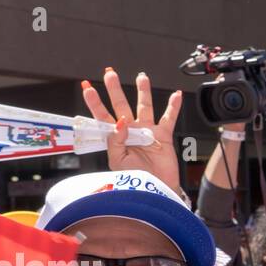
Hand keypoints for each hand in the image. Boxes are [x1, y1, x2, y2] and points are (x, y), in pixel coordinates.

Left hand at [81, 68, 183, 194]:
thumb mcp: (118, 162)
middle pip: (121, 105)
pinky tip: (176, 95)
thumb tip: (120, 121)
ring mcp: (147, 132)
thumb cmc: (135, 181)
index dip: (95, 103)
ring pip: (144, 107)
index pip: (103, 117)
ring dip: (143, 91)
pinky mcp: (163, 136)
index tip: (88, 88)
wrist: (156, 192)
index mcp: (116, 138)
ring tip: (142, 77)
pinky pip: (169, 118)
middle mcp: (130, 131)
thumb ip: (116, 141)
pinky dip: (173, 107)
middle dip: (115, 89)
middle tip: (110, 74)